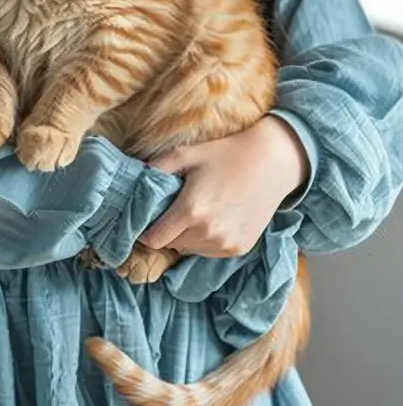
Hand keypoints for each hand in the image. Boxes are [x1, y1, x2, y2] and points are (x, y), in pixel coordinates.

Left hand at [139, 115, 309, 258]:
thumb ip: (155, 168)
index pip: (153, 239)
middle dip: (168, 229)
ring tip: (199, 211)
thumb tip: (133, 181)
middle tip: (177, 207)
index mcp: (190, 210)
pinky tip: (216, 218)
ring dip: (187, 236)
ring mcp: (225, 244)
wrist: (271, 163)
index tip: (149, 218)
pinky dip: (206, 240)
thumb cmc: (225, 154)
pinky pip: (210, 252)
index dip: (147, 230)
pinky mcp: (239, 249)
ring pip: (190, 249)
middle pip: (171, 244)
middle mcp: (207, 233)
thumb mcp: (186, 154)